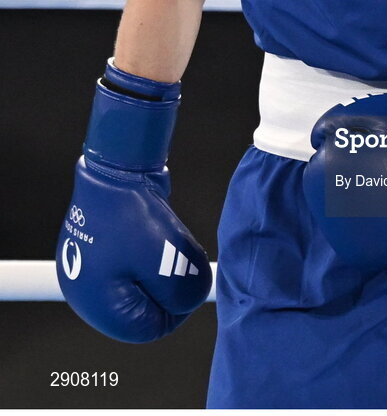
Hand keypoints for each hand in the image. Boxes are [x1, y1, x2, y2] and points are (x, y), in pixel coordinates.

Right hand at [56, 64, 211, 341]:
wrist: (116, 167)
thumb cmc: (135, 217)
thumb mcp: (170, 264)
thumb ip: (184, 295)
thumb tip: (189, 300)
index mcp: (96, 306)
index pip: (147, 329)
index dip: (177, 307)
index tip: (188, 279)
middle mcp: (86, 292)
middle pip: (143, 306)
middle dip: (168, 282)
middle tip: (176, 254)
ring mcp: (91, 267)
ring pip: (142, 280)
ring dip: (162, 263)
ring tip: (164, 237)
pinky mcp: (101, 247)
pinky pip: (134, 260)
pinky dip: (151, 248)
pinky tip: (155, 228)